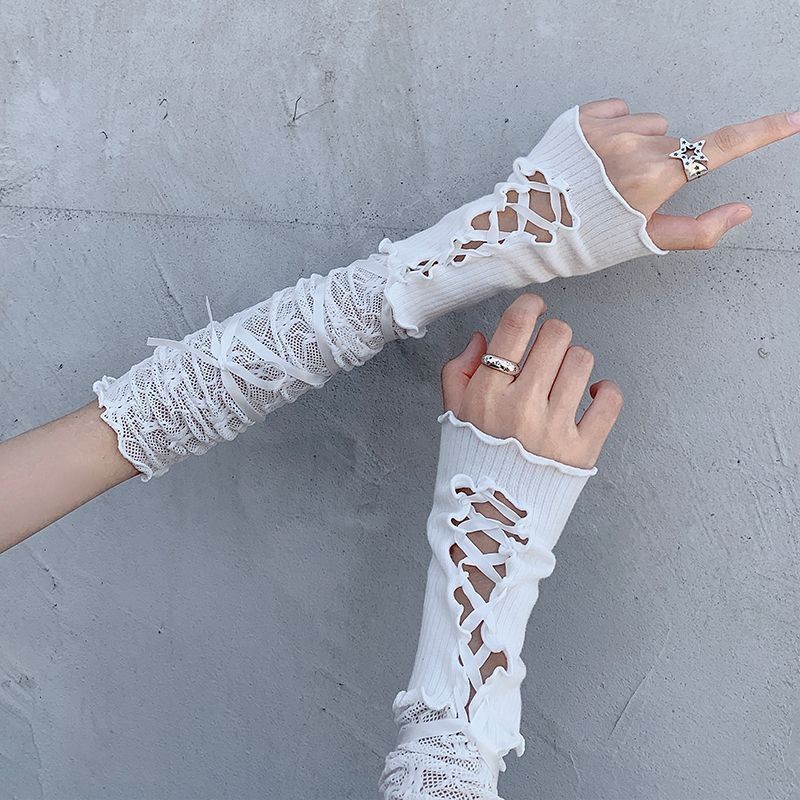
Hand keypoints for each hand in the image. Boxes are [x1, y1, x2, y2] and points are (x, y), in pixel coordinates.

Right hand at [440, 294, 621, 469]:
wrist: (492, 518)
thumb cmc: (473, 460)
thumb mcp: (453, 413)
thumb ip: (460, 371)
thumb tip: (484, 338)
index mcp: (487, 393)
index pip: (516, 326)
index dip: (531, 306)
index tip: (536, 308)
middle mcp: (521, 406)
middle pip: (556, 335)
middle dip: (553, 335)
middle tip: (548, 351)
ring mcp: (554, 428)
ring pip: (582, 361)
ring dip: (574, 362)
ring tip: (563, 380)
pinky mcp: (582, 449)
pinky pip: (609, 401)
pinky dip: (605, 391)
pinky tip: (590, 395)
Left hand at [579, 98, 799, 249]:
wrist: (528, 227)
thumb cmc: (587, 240)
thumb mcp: (645, 243)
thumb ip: (700, 230)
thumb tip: (742, 210)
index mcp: (656, 176)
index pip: (722, 147)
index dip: (762, 132)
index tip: (794, 118)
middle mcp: (634, 144)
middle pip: (677, 144)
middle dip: (667, 165)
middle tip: (628, 194)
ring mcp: (606, 126)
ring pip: (651, 125)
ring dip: (640, 144)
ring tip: (606, 177)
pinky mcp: (580, 117)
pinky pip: (619, 110)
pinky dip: (615, 128)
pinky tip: (592, 158)